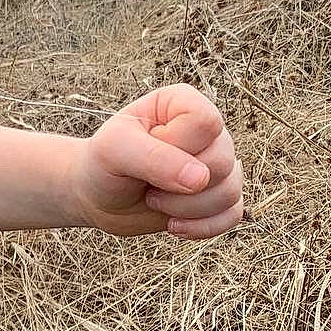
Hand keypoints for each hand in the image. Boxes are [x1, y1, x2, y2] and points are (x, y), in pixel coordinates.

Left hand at [70, 83, 243, 239]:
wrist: (98, 197)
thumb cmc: (103, 164)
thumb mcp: (114, 151)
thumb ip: (154, 158)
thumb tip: (201, 179)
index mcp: (183, 103)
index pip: (206, 122)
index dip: (176, 145)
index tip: (144, 149)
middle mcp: (208, 131)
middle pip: (222, 161)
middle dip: (177, 185)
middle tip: (145, 183)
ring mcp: (217, 163)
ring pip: (229, 191)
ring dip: (186, 208)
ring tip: (153, 200)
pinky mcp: (219, 195)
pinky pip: (232, 215)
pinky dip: (201, 227)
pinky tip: (172, 224)